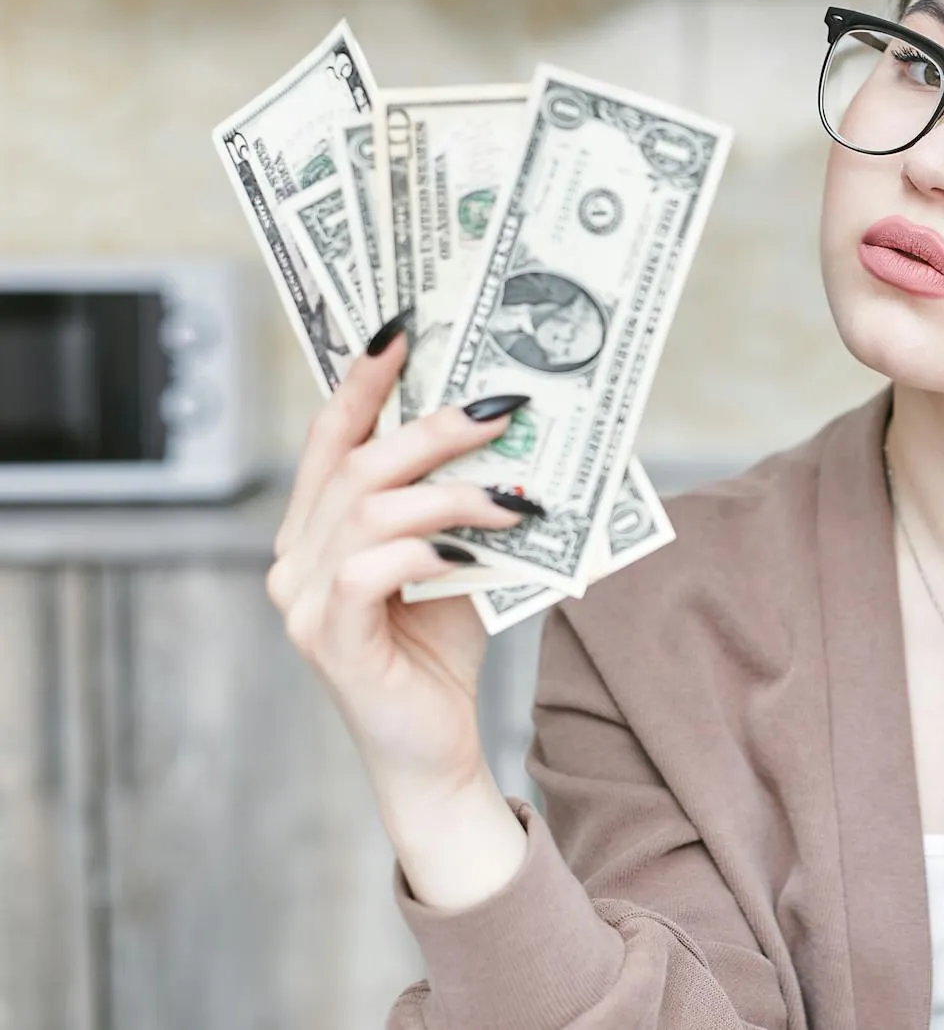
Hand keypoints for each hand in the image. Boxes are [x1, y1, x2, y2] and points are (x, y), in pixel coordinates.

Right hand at [266, 319, 534, 806]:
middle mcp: (296, 557)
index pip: (330, 438)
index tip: (402, 331)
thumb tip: (509, 427)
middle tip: (498, 412)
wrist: (436, 746)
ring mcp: (304, 601)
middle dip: (430, 429)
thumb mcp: (454, 553)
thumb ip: (459, 500)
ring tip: (512, 501)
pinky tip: (472, 555)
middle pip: (355, 465)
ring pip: (367, 511)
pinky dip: (425, 550)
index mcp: (318, 528)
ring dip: (449, 494)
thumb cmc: (442, 645)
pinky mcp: (330, 641)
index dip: (360, 381)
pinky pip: (367, 572)